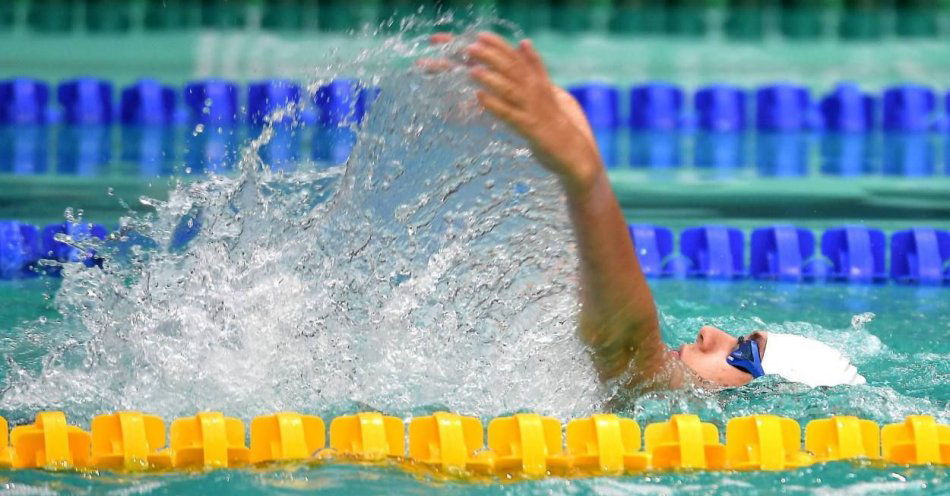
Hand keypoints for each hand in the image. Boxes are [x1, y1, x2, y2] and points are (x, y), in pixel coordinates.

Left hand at [465, 33, 601, 193]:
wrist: (578, 155)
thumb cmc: (562, 127)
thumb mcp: (552, 92)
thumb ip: (537, 71)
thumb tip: (524, 45)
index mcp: (542, 84)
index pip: (519, 59)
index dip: (500, 46)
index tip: (481, 35)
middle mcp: (539, 93)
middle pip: (514, 69)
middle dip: (491, 56)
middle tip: (471, 47)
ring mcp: (536, 111)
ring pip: (511, 89)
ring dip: (491, 78)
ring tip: (472, 69)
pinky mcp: (533, 130)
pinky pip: (511, 116)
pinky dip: (495, 106)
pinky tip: (480, 97)